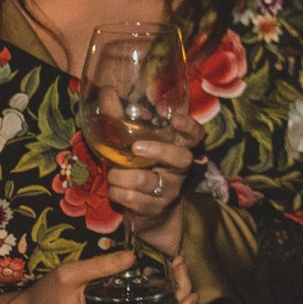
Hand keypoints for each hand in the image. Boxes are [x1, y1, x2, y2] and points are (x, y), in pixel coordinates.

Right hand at [0, 252, 195, 303]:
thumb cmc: (46, 296)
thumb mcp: (70, 276)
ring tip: (175, 267)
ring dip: (169, 296)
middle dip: (179, 295)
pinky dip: (156, 299)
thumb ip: (101, 266)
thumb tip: (134, 257)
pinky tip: (160, 277)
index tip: (187, 280)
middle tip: (181, 264)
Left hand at [106, 111, 203, 255]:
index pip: (195, 136)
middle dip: (159, 151)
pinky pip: (133, 200)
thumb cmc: (140, 168)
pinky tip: (114, 191)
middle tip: (136, 147)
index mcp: (177, 148)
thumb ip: (120, 119)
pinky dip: (117, 193)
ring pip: (147, 180)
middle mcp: (179, 169)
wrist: (148, 212)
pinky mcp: (155, 209)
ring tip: (112, 175)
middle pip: (182, 158)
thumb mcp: (132, 144)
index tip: (175, 119)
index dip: (189, 127)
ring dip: (122, 176)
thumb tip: (107, 91)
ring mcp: (169, 190)